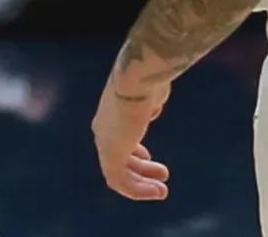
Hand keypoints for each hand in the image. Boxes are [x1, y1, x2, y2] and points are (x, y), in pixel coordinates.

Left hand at [92, 71, 170, 200]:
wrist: (137, 76)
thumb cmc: (147, 77)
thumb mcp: (149, 90)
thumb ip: (149, 101)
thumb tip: (153, 106)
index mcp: (111, 111)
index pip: (119, 136)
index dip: (134, 150)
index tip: (149, 157)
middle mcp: (104, 127)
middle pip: (120, 155)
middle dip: (141, 168)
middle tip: (162, 175)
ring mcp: (104, 141)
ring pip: (119, 172)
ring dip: (141, 184)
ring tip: (162, 191)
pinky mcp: (109, 154)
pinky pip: (120, 181)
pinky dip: (138, 190)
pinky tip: (156, 191)